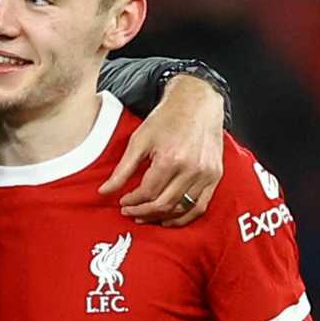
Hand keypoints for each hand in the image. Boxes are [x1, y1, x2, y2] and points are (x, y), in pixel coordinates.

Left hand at [98, 74, 225, 226]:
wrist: (197, 103)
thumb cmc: (166, 119)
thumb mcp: (139, 140)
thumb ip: (122, 169)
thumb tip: (104, 191)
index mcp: (170, 159)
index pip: (148, 192)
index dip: (132, 201)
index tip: (123, 202)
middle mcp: (191, 169)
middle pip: (164, 204)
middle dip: (144, 212)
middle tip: (131, 212)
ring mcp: (206, 174)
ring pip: (181, 209)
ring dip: (162, 217)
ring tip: (147, 216)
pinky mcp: (215, 176)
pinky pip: (200, 206)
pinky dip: (184, 217)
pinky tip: (169, 217)